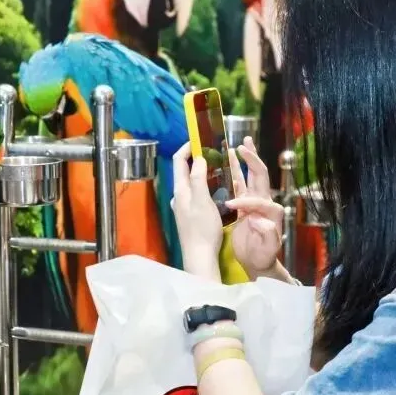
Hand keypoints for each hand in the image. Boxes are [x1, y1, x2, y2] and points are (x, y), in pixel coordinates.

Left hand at [172, 143, 223, 280]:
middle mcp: (179, 197)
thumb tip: (198, 158)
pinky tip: (216, 188)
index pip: (179, 161)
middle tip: (212, 149)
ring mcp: (184, 206)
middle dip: (196, 157)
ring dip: (201, 171)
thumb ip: (198, 179)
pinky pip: (196, 193)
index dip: (188, 147)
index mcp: (180, 190)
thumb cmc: (202, 229)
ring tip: (216, 165)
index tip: (200, 138)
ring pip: (191, 182)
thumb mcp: (202, 200)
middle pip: (184, 170)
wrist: (200, 256)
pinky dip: (204, 184)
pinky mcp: (191, 215)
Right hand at [225, 137, 284, 276]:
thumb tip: (258, 220)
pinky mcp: (243, 205)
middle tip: (243, 144)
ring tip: (238, 144)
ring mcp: (253, 201)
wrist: (258, 262)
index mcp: (270, 210)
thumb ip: (267, 234)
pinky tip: (227, 162)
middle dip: (251, 158)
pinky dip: (234, 172)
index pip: (258, 198)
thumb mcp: (267, 248)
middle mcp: (263, 201)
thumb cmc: (263, 255)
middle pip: (259, 175)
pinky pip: (239, 185)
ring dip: (244, 160)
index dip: (245, 200)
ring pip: (248, 176)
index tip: (231, 206)